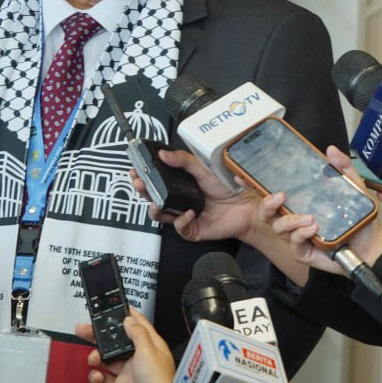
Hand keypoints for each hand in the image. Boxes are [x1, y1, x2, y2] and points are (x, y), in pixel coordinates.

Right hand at [75, 308, 174, 382]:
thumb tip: (129, 319)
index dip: (126, 315)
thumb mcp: (148, 350)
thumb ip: (137, 334)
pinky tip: (96, 375)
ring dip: (97, 356)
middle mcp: (139, 357)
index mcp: (150, 345)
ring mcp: (128, 373)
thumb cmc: (157, 381)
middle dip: (99, 336)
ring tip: (92, 358)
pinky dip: (97, 377)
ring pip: (107, 359)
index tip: (113, 306)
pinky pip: (104, 379)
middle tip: (84, 330)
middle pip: (116, 341)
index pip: (137, 325)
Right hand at [130, 148, 261, 243]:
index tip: (135, 169)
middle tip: (139, 182)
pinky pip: (180, 227)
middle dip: (143, 190)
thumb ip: (184, 161)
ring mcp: (183, 214)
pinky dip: (182, 221)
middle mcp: (179, 199)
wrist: (246, 206)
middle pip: (153, 196)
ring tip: (155, 203)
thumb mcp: (204, 168)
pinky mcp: (192, 229)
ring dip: (154, 209)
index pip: (156, 179)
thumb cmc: (228, 187)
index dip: (144, 175)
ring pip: (160, 215)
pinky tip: (188, 213)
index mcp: (179, 183)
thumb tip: (163, 154)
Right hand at [263, 146, 381, 276]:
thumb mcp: (352, 187)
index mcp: (300, 202)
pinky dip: (301, 234)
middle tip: (280, 196)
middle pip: (266, 212)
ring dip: (290, 221)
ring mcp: (297, 236)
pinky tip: (313, 228)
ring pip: (278, 228)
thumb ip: (342, 167)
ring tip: (309, 218)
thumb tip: (331, 150)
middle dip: (266, 204)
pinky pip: (294, 244)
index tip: (243, 176)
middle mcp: (294, 218)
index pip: (272, 193)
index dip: (254, 186)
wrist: (371, 244)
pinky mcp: (304, 252)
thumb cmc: (357, 219)